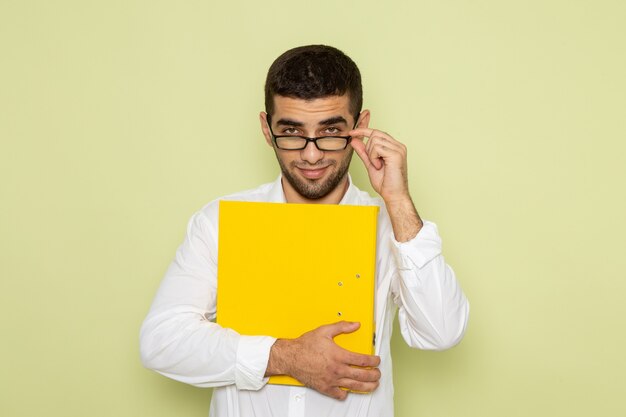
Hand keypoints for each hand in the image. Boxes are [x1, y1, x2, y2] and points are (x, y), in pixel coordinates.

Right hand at [266, 321, 380, 399]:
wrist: (290, 357)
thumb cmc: (305, 346)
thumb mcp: (324, 331)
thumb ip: (342, 326)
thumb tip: (355, 324)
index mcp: (339, 355)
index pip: (363, 361)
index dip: (374, 361)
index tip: (377, 360)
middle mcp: (337, 370)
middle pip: (362, 376)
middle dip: (374, 375)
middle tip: (378, 373)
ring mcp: (331, 380)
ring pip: (354, 387)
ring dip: (367, 387)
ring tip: (373, 385)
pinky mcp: (325, 388)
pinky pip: (340, 395)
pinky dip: (347, 394)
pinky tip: (349, 390)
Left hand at [350, 127, 422, 240]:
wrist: (393, 195)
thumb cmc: (385, 183)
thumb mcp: (370, 164)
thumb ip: (363, 152)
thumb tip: (354, 140)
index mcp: (394, 147)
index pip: (378, 132)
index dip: (364, 130)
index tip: (352, 132)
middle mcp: (398, 145)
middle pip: (375, 134)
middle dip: (368, 148)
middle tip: (373, 162)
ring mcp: (399, 148)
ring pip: (375, 140)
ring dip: (371, 154)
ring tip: (378, 166)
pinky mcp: (397, 153)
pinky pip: (377, 148)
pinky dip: (373, 158)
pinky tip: (379, 166)